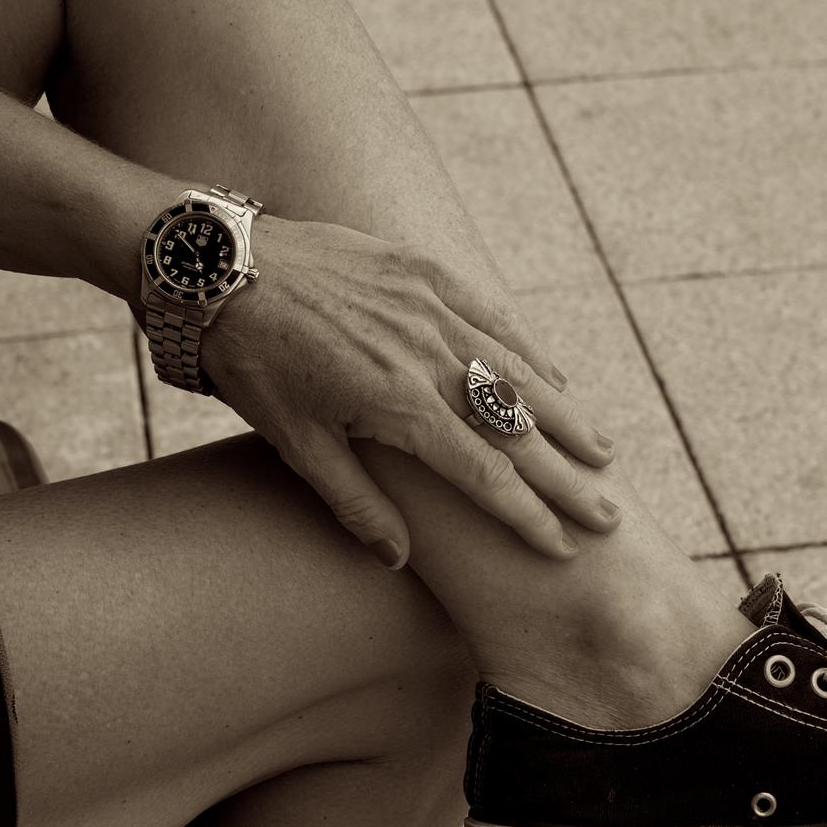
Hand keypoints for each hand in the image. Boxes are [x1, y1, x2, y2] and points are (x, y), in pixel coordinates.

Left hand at [203, 214, 619, 567]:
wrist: (218, 266)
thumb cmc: (251, 362)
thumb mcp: (296, 443)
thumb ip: (355, 503)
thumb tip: (399, 560)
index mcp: (399, 405)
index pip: (484, 474)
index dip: (528, 514)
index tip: (563, 546)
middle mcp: (429, 355)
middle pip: (517, 428)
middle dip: (566, 476)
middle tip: (607, 513)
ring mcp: (431, 307)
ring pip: (517, 370)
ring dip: (563, 414)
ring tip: (602, 451)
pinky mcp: (424, 270)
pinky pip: (492, 314)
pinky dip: (528, 350)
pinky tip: (555, 375)